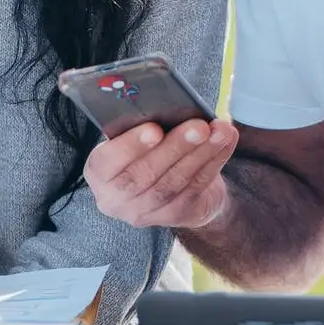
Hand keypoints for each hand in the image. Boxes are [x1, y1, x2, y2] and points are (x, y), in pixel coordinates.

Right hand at [85, 118, 237, 229]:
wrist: (171, 183)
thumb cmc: (147, 148)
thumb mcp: (136, 136)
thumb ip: (143, 125)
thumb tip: (170, 107)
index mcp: (98, 172)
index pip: (106, 162)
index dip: (130, 147)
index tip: (154, 129)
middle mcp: (115, 198)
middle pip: (145, 174)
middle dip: (175, 147)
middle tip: (198, 126)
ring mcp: (144, 213)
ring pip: (174, 182)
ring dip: (201, 153)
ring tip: (219, 130)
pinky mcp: (174, 217)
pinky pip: (195, 187)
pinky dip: (214, 161)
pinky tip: (225, 141)